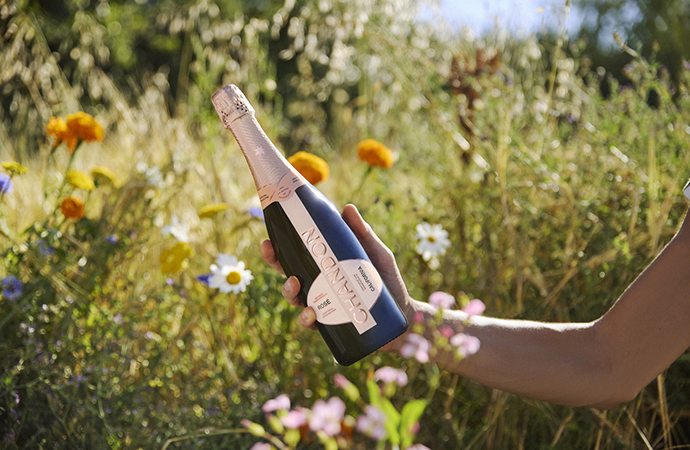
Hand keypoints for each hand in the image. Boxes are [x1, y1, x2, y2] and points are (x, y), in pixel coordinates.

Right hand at [260, 204, 414, 348]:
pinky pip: (313, 323)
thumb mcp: (376, 253)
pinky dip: (308, 319)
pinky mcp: (331, 324)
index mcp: (324, 266)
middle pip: (288, 274)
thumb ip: (363, 233)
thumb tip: (347, 208)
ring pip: (296, 299)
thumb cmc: (385, 280)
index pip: (296, 255)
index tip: (268, 238)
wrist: (402, 314)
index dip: (278, 248)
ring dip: (289, 291)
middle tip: (272, 253)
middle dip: (275, 264)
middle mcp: (319, 285)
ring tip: (294, 284)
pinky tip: (310, 314)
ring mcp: (323, 305)